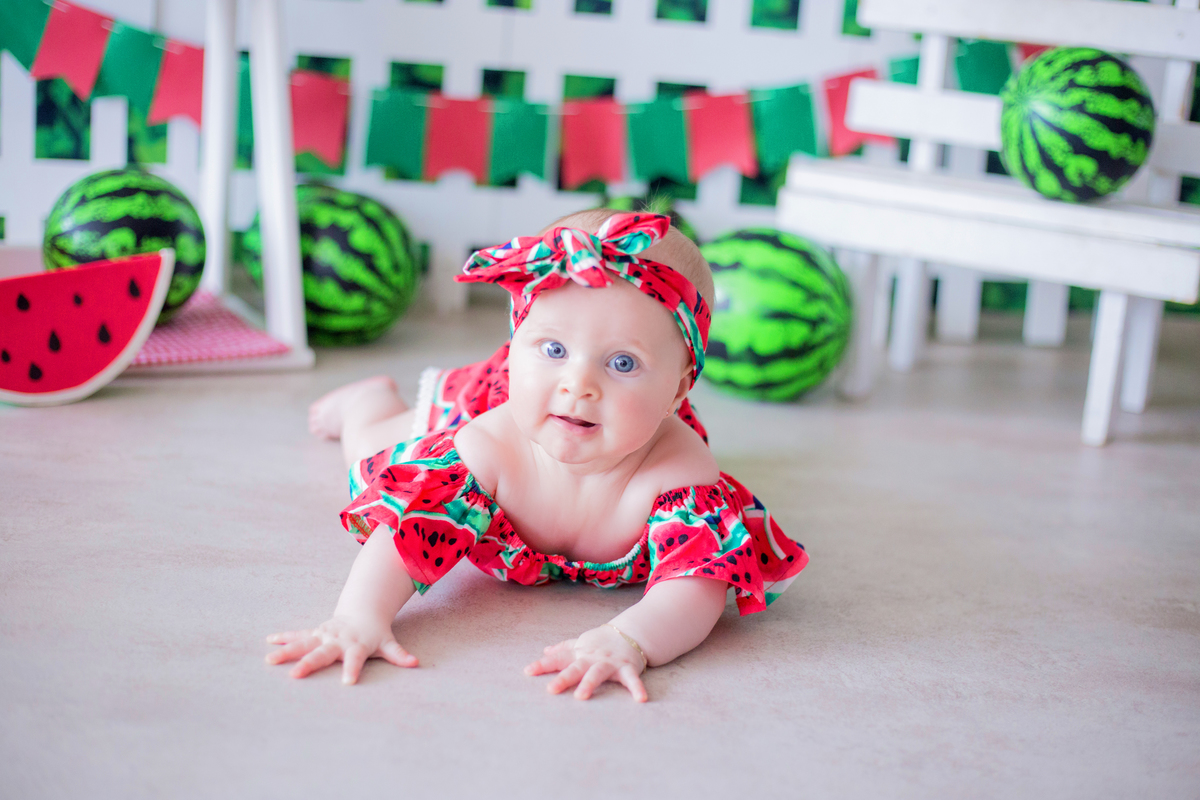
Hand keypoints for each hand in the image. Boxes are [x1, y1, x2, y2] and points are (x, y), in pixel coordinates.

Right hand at [265, 615, 417, 683]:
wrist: (363, 611)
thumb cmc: (375, 634)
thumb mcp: (388, 643)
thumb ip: (399, 654)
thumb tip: (415, 663)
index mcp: (356, 645)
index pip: (355, 659)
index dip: (352, 670)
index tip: (347, 683)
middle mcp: (338, 639)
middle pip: (323, 653)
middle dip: (309, 664)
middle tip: (295, 676)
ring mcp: (324, 634)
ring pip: (304, 643)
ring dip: (287, 651)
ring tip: (270, 659)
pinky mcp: (316, 632)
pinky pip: (298, 635)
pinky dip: (284, 638)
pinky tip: (269, 642)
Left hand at [524, 626, 647, 701]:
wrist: (630, 633)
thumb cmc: (602, 642)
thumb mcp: (581, 643)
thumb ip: (563, 648)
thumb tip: (544, 651)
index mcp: (580, 653)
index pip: (558, 659)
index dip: (543, 665)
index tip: (527, 671)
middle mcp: (592, 657)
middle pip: (576, 667)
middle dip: (564, 678)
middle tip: (551, 690)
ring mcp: (610, 662)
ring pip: (598, 673)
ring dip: (590, 683)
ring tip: (581, 696)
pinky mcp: (627, 668)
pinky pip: (632, 679)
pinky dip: (636, 688)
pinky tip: (640, 699)